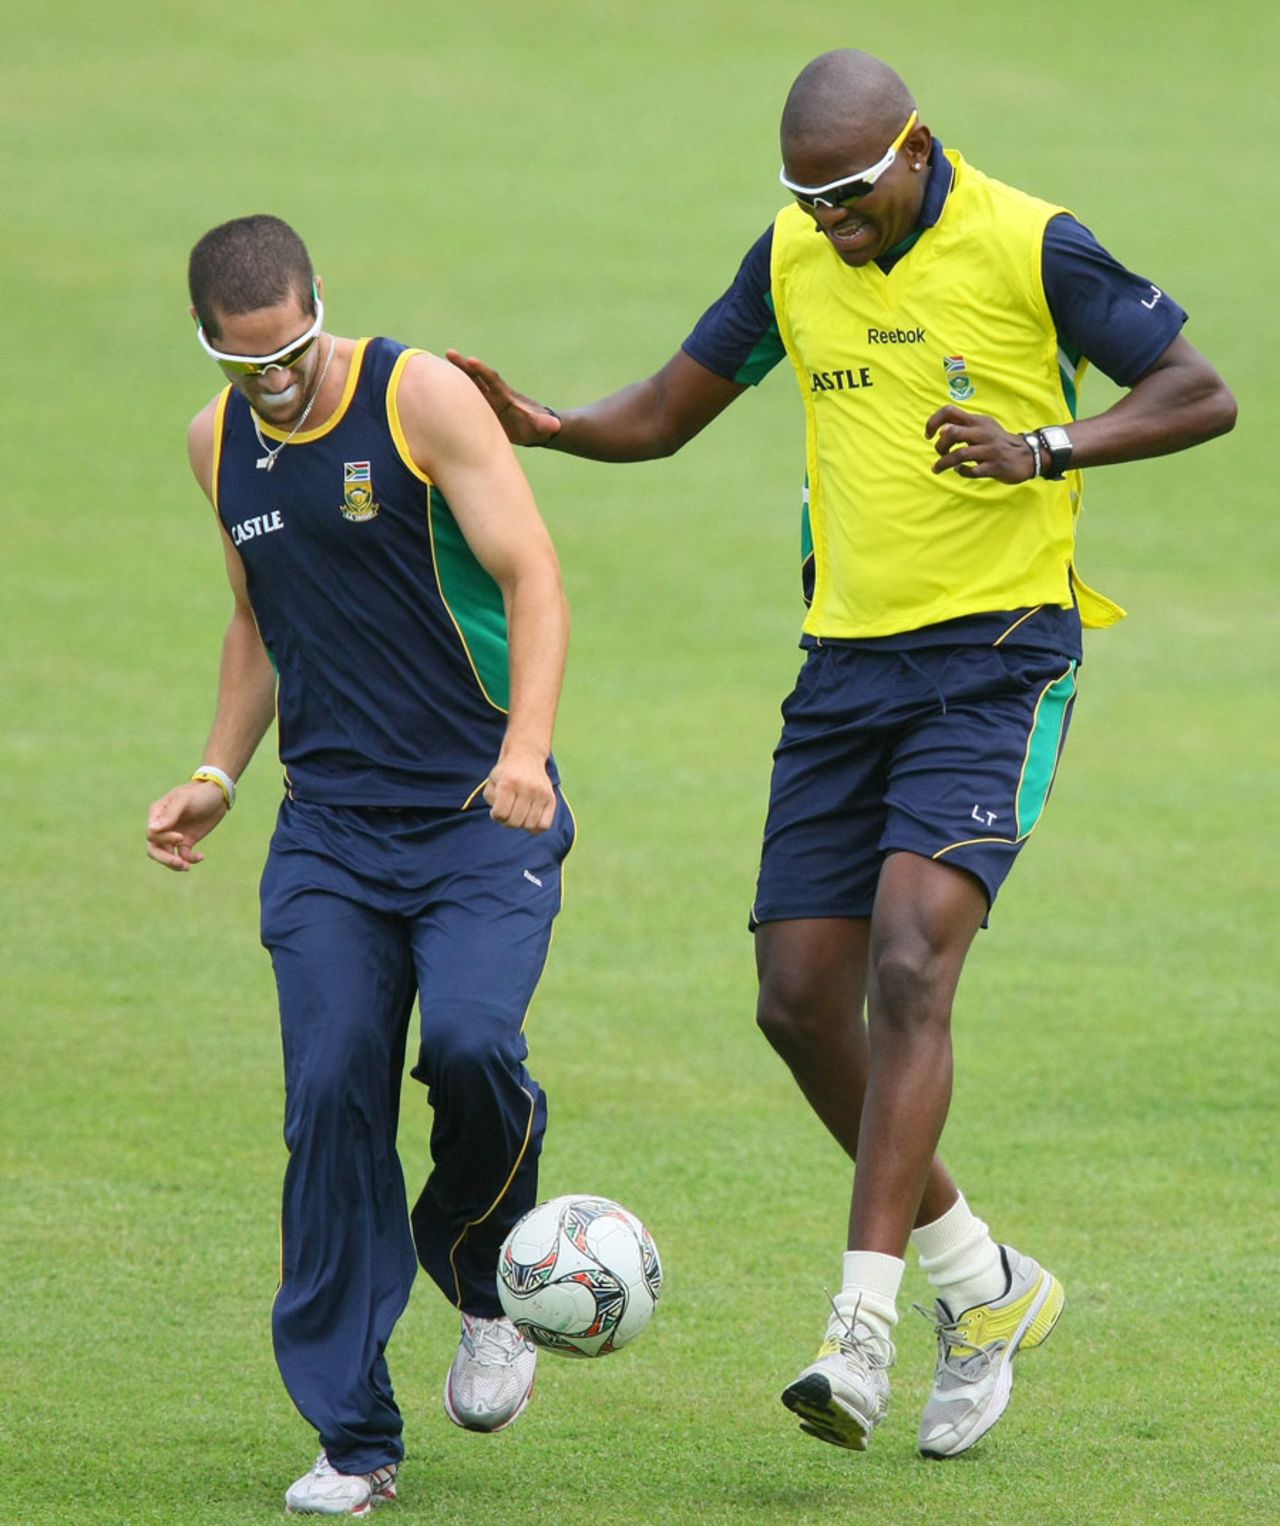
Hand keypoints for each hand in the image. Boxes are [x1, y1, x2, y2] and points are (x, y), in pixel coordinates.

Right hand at [146, 781, 227, 870]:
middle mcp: (163, 826)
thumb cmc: (199, 793)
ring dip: (175, 863)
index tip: (180, 837)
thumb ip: (169, 815)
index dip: (164, 840)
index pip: (152, 834)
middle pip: (155, 848)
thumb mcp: (185, 800)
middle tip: (179, 863)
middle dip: (164, 858)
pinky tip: (201, 856)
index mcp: (157, 814)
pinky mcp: (186, 841)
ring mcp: (174, 835)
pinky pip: (183, 856)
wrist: (218, 794)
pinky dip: (190, 859)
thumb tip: (152, 830)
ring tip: (187, 867)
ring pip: (167, 855)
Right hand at [444, 350, 562, 446]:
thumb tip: (554, 426)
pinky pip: (464, 396)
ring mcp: (486, 399)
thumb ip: (545, 424)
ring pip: (468, 383)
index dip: (484, 372)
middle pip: (477, 376)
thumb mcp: (542, 427)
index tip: (473, 361)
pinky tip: (433, 385)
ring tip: (433, 363)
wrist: (534, 427)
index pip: (494, 381)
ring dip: (454, 374)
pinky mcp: (481, 407)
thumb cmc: (538, 427)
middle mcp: (494, 393)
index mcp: (506, 396)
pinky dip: (451, 389)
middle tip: (450, 353)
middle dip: (464, 366)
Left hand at [482, 750, 556, 834]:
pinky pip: (545, 825)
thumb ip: (491, 799)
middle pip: (514, 822)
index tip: (496, 810)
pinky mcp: (551, 798)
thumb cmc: (506, 773)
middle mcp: (526, 788)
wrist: (527, 756)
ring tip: (518, 815)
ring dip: (521, 825)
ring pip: (529, 826)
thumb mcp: (492, 781)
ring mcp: (541, 793)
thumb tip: (500, 816)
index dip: (496, 816)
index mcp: (508, 783)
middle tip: (507, 813)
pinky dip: (536, 828)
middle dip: (507, 822)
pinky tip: (530, 819)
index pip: (500, 814)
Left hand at [925, 406, 1036, 482]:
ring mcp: (989, 450)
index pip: (949, 411)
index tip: (928, 435)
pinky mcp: (995, 466)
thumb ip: (963, 427)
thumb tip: (941, 430)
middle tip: (940, 453)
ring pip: (960, 454)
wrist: (1028, 455)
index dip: (933, 421)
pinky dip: (961, 471)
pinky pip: (972, 470)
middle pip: (952, 433)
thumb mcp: (982, 428)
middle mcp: (982, 433)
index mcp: (977, 421)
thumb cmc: (997, 442)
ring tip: (937, 469)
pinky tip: (960, 471)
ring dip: (944, 463)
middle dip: (939, 445)